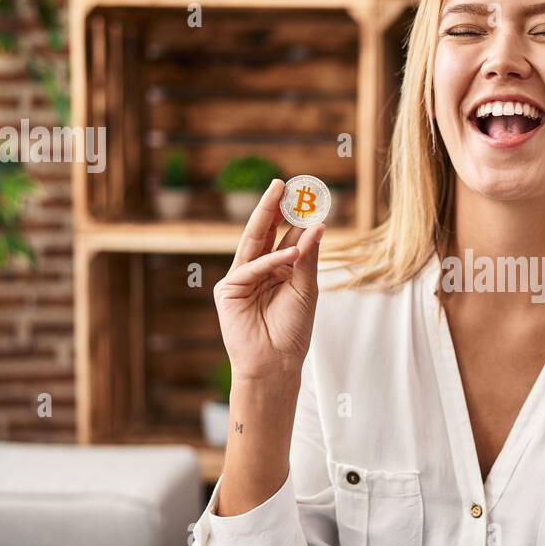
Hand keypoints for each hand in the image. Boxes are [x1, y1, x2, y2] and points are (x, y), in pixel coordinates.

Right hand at [213, 178, 324, 383]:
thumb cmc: (292, 330)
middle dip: (275, 206)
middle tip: (285, 182)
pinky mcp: (227, 290)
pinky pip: (251, 268)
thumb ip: (308, 258)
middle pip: (265, 231)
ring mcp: (240, 278)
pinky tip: (291, 254)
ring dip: (266, 215)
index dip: (297, 216)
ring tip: (282, 192)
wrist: (275, 363)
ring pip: (253, 240)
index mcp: (278, 269)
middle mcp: (258, 269)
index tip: (309, 195)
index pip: (287, 236)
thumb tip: (317, 224)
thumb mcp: (306, 289)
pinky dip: (271, 261)